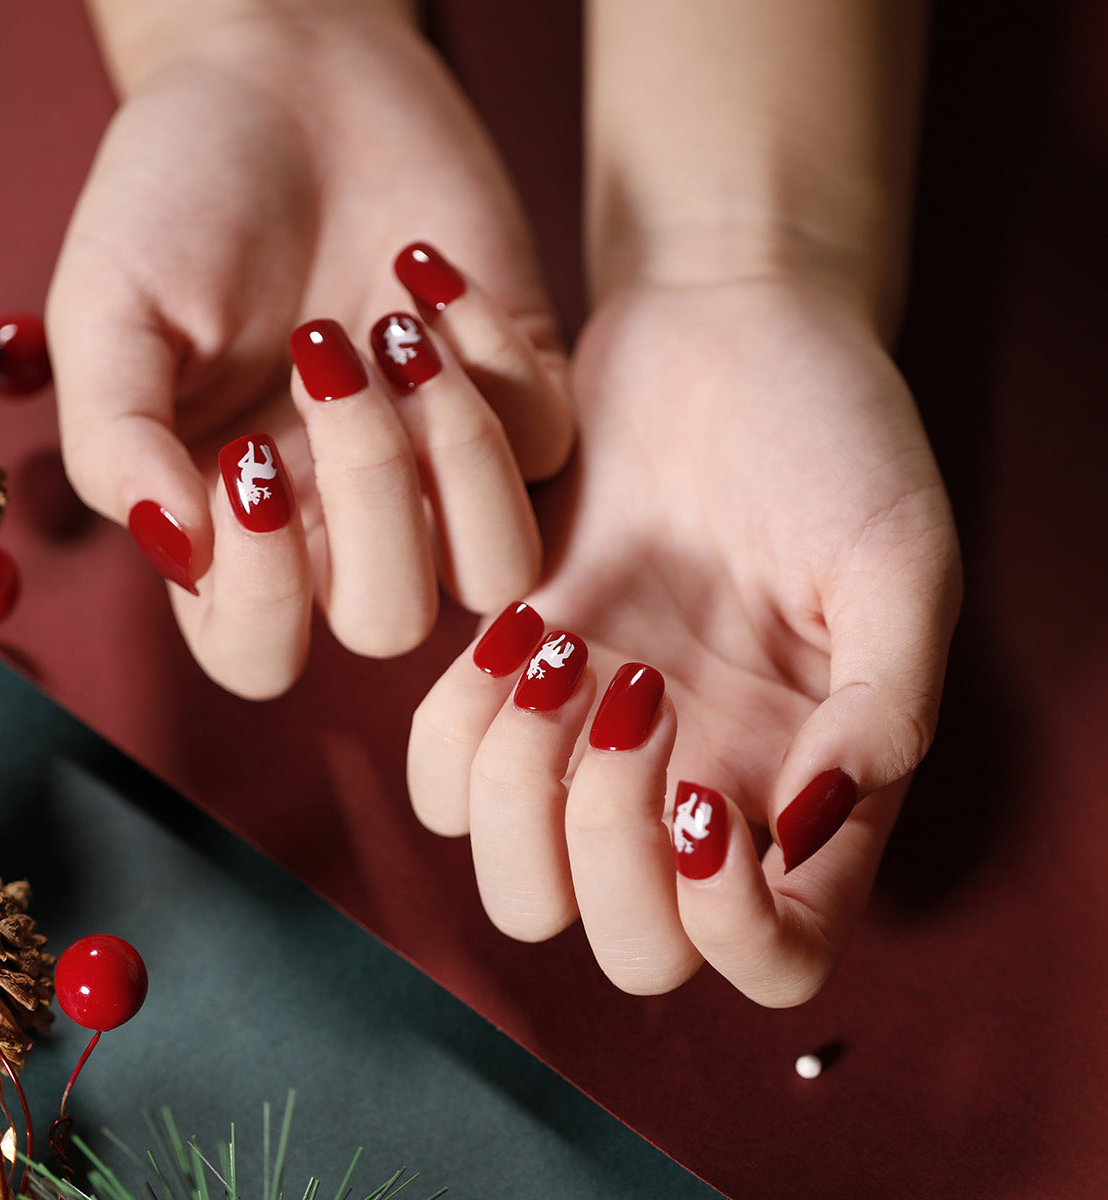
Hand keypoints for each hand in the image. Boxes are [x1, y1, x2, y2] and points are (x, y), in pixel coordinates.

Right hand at [46, 6, 572, 697]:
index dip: (259, 599)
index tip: (245, 462)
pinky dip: (491, 356)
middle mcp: (344, 522)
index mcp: (237, 525)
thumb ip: (117, 442)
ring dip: (454, 452)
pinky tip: (425, 274)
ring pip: (496, 570)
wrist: (286, 84)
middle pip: (389, 623)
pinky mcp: (518, 401)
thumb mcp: (110, 310)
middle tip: (322, 353)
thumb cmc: (181, 197)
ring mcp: (439, 472)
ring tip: (393, 331)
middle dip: (371, 496)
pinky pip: (545, 446)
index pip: (256, 652)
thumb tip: (176, 550)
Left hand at [408, 275, 961, 1006]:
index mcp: (806, 782)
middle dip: (603, 846)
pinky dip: (454, 722)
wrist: (722, 334)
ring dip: (516, 782)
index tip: (704, 788)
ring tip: (561, 643)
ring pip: (515, 880)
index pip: (773, 958)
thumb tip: (810, 833)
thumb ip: (881, 710)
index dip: (729, 924)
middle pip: (625, 945)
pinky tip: (511, 625)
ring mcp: (596, 744)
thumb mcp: (895, 560)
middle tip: (631, 692)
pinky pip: (442, 774)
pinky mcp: (515, 679)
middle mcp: (698, 786)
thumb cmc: (831, 435)